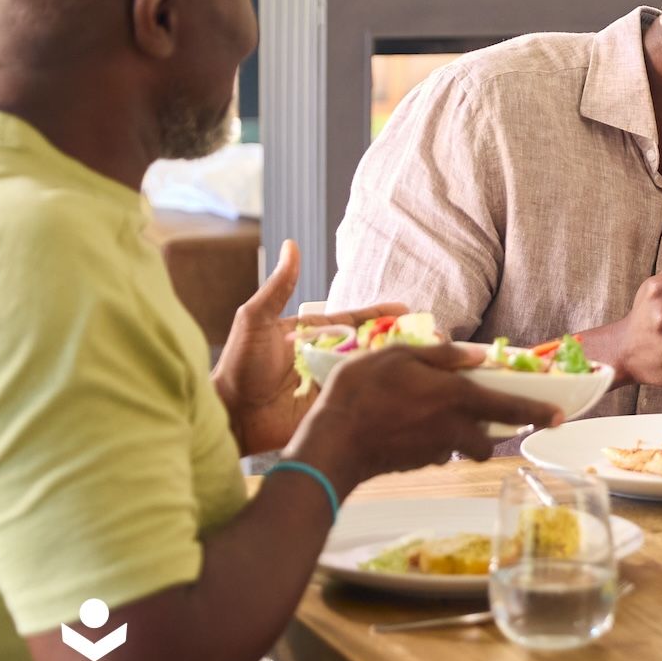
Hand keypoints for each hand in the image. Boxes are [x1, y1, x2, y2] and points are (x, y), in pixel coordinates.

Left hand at [212, 239, 408, 453]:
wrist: (232, 414)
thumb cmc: (238, 366)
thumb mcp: (256, 319)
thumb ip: (279, 287)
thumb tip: (291, 246)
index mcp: (313, 334)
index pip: (354, 320)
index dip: (380, 314)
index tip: (406, 309)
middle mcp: (327, 356)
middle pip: (369, 344)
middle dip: (398, 338)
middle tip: (429, 335)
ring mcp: (332, 381)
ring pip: (372, 369)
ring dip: (398, 363)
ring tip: (428, 359)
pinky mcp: (334, 405)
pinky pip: (363, 395)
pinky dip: (385, 390)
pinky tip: (408, 386)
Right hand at [287, 343, 562, 493]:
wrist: (332, 444)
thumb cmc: (361, 392)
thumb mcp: (398, 356)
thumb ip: (441, 356)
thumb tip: (477, 356)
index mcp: (456, 397)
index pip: (511, 407)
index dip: (538, 412)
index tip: (560, 417)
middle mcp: (454, 428)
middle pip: (491, 437)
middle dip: (495, 431)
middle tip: (489, 418)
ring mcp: (437, 451)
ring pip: (466, 448)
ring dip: (464, 438)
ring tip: (436, 417)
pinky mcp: (419, 465)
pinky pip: (439, 454)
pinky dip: (435, 444)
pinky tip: (409, 429)